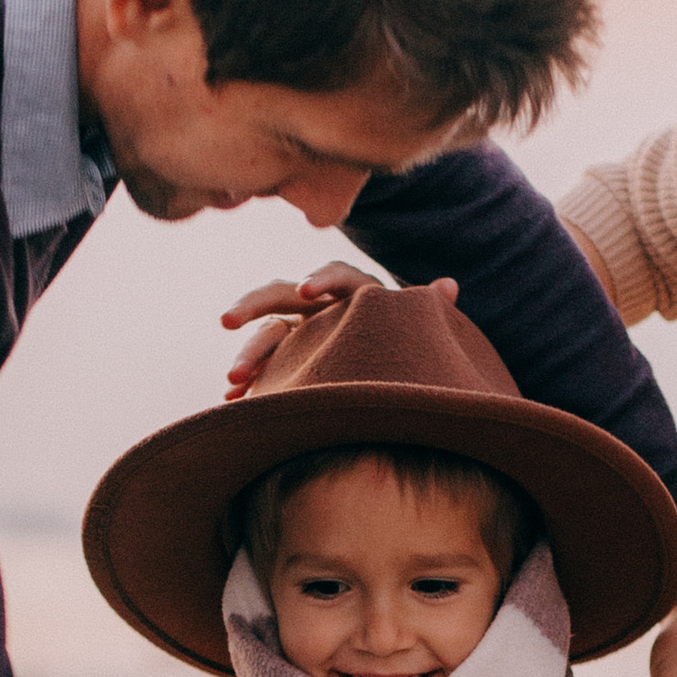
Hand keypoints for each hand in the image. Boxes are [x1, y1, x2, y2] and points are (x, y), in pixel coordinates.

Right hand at [220, 266, 454, 394]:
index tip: (308, 290)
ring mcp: (302, 333)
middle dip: (254, 306)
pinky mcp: (289, 361)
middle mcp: (322, 307)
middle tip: (227, 319)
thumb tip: (449, 286)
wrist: (404, 371)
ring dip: (248, 354)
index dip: (322, 279)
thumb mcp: (420, 328)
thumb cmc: (415, 345)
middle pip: (282, 294)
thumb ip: (427, 309)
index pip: (336, 275)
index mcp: (357, 292)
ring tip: (233, 381)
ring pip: (267, 335)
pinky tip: (234, 401)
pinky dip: (251, 383)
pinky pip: (265, 369)